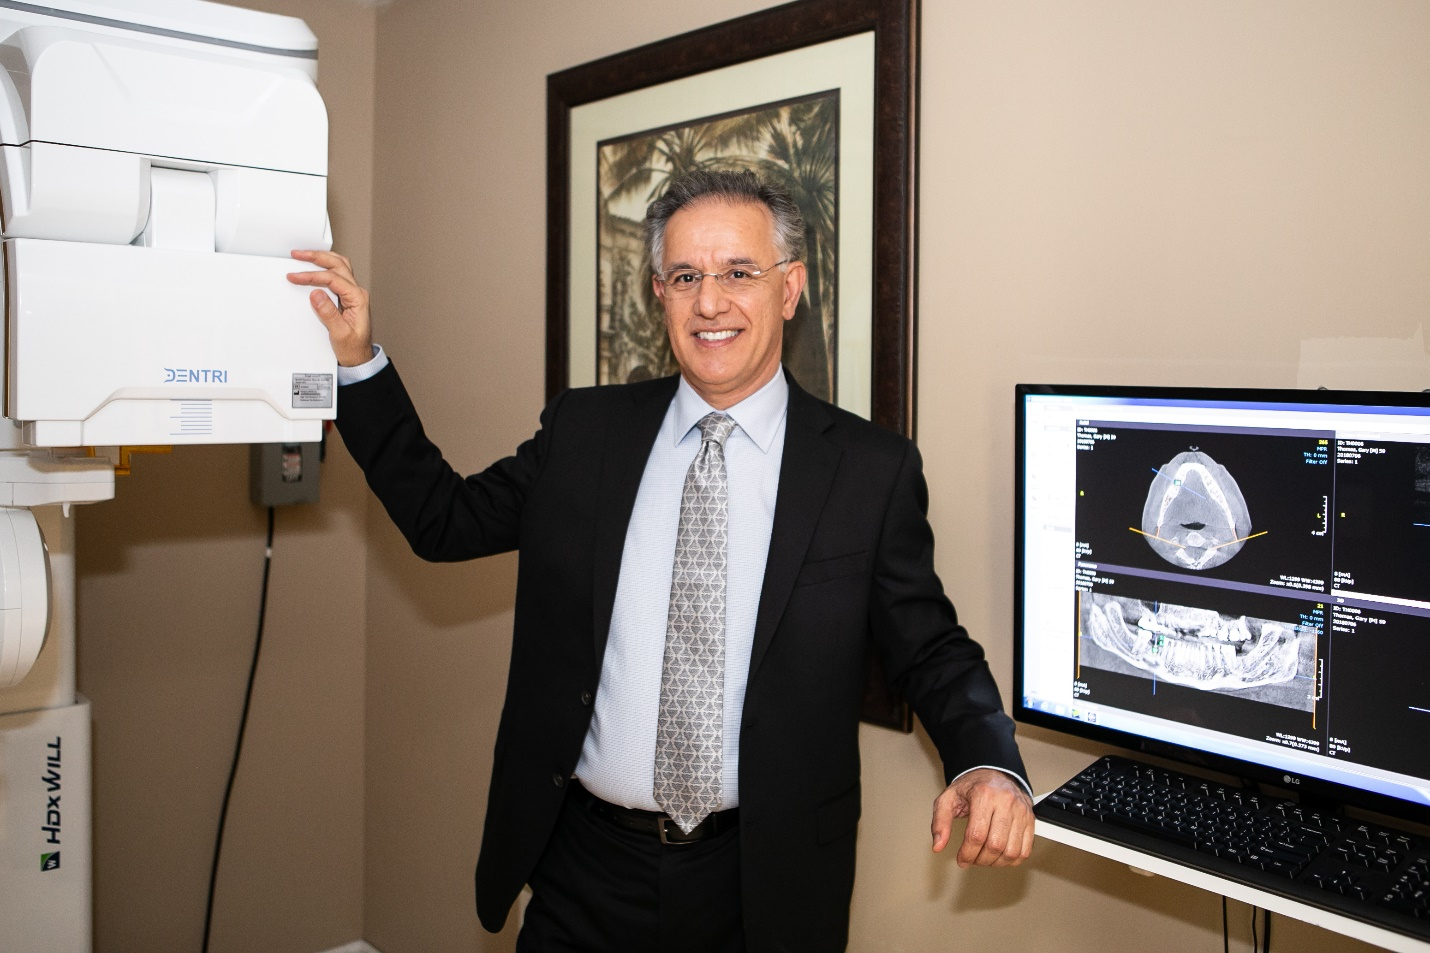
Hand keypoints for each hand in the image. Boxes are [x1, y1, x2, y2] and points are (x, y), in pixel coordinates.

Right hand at [288, 249, 372, 366]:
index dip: (312, 276)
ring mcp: (352, 293)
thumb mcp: (340, 334)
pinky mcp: (346, 296)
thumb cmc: (353, 348)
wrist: (359, 357)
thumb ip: (329, 314)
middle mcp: (356, 293)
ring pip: (339, 266)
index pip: (333, 279)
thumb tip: (316, 294)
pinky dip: (324, 266)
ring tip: (303, 255)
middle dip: (317, 257)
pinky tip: (314, 265)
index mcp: (357, 299)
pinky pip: (336, 275)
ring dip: (322, 258)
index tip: (295, 276)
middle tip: (298, 254)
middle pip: (338, 265)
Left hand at [931, 768, 1034, 867]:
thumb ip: (940, 821)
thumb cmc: (972, 787)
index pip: (976, 835)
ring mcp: (1021, 811)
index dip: (967, 854)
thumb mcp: (948, 798)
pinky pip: (1026, 850)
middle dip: (980, 860)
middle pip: (995, 845)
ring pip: (1012, 851)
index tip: (961, 859)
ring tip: (985, 858)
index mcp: (984, 795)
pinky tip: (1000, 856)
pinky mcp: (1030, 819)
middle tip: (972, 859)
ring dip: (996, 863)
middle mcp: (1006, 802)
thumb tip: (938, 845)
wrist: (994, 773)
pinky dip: (1012, 860)